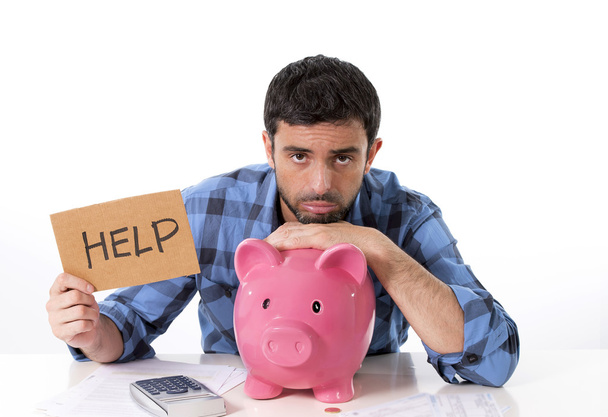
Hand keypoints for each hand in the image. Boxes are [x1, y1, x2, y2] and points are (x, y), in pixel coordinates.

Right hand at [46, 273, 99, 348]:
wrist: (86, 330)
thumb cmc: (85, 307)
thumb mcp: (85, 295)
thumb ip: (83, 288)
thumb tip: (89, 288)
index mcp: (55, 291)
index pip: (62, 279)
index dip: (79, 282)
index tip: (91, 289)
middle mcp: (51, 304)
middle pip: (75, 296)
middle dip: (89, 300)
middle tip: (92, 305)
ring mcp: (53, 319)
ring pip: (81, 311)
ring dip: (93, 313)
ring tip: (92, 315)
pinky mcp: (59, 332)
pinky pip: (81, 324)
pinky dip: (90, 324)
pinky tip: (88, 325)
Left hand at [265, 221, 384, 262]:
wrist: (374, 248)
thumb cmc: (358, 252)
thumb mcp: (338, 252)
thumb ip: (327, 257)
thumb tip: (321, 269)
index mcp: (319, 231)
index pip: (293, 231)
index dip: (278, 238)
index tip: (267, 249)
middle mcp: (316, 228)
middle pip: (286, 230)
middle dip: (270, 239)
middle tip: (257, 251)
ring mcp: (318, 231)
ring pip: (287, 232)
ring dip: (272, 241)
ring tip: (259, 251)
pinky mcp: (321, 237)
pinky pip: (297, 239)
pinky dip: (281, 243)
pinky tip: (271, 251)